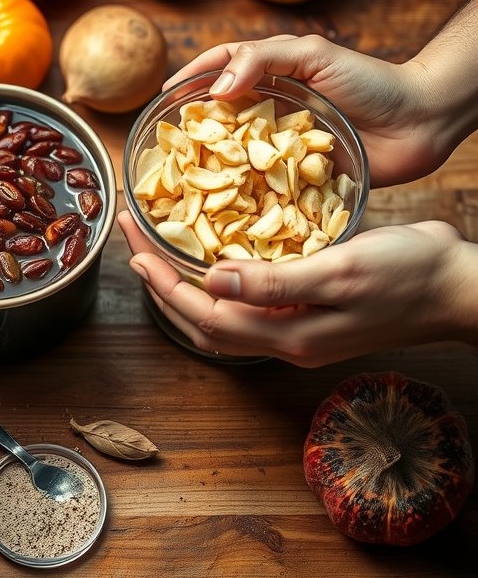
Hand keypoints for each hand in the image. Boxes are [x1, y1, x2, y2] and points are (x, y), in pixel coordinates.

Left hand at [118, 211, 477, 366]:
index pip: (204, 313)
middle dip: (160, 282)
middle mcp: (285, 338)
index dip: (162, 281)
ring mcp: (297, 328)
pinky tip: (208, 253)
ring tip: (156, 246)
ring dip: (183, 283)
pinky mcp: (308, 310)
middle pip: (201, 318)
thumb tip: (211, 277)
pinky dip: (217, 280)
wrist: (461, 285)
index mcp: (289, 335)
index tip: (134, 245)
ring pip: (220, 314)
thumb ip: (275, 281)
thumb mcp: (341, 270)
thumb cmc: (411, 273)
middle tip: (133, 239)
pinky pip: (246, 302)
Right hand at [166, 34, 447, 186]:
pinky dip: (246, 201)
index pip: (219, 74)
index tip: (162, 96)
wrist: (420, 122)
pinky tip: (223, 211)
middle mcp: (270, 116)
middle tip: (163, 147)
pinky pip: (266, 192)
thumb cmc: (371, 81)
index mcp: (271, 80)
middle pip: (220, 122)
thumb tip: (216, 89)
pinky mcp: (298, 181)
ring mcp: (282, 150)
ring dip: (212, 172)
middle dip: (191, 133)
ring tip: (183, 184)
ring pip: (238, 160)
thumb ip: (262, 60)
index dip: (189, 82)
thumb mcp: (313, 55)